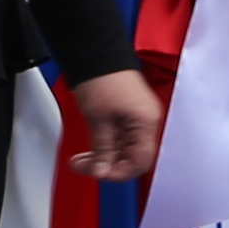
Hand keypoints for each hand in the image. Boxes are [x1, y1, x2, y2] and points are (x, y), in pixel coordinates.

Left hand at [70, 66, 162, 189]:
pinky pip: (120, 139)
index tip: (98, 173)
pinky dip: (105, 146)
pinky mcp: (127, 115)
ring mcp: (137, 119)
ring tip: (82, 159)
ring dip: (103, 157)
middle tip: (84, 166)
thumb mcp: (98, 119)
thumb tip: (102, 171)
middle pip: (132, 157)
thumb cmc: (102, 78)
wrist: (96, 54)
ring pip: (124, 150)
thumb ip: (103, 149)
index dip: (119, 172)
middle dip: (107, 165)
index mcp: (146, 123)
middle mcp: (146, 122)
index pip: (140, 162)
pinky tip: (91, 149)